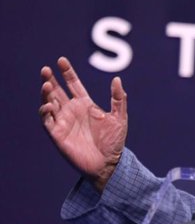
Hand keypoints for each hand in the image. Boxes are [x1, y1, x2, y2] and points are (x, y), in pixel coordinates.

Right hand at [39, 57, 127, 191]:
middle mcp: (72, 111)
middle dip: (51, 79)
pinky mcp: (57, 134)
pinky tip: (49, 104)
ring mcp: (64, 122)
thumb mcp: (120, 118)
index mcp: (86, 105)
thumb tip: (117, 79)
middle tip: (46, 69)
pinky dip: (45, 111)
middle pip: (57, 91)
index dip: (67, 72)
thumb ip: (118, 99)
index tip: (61, 60)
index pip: (73, 84)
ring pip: (49, 103)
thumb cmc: (114, 142)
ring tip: (46, 84)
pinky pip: (47, 120)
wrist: (108, 163)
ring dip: (46, 94)